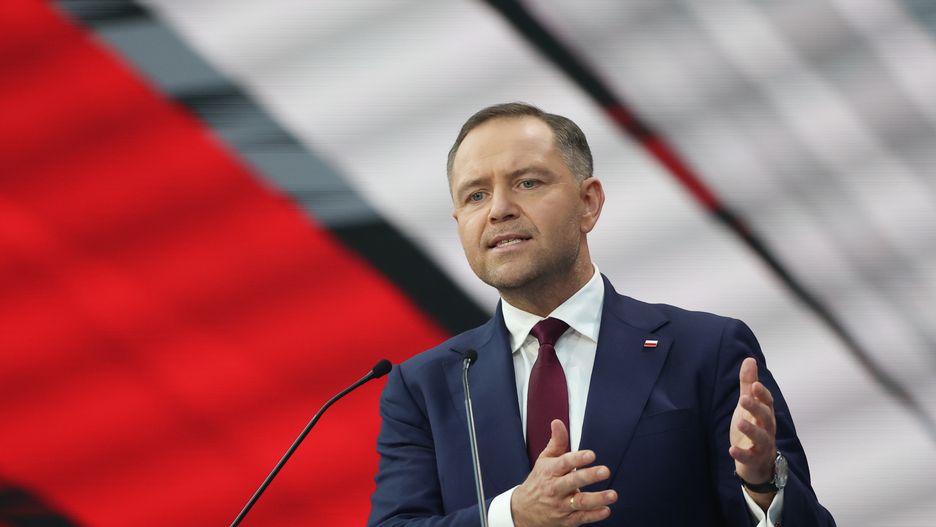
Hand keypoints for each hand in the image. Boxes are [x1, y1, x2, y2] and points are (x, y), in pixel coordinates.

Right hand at [511, 420, 616, 526]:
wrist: (522, 511)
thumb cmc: (538, 482)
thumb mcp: (544, 460)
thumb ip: (556, 442)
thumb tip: (558, 422)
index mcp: (550, 471)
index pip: (563, 463)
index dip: (577, 458)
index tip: (590, 454)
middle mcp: (555, 488)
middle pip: (572, 482)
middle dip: (589, 476)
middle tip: (604, 471)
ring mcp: (561, 505)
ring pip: (580, 502)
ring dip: (597, 499)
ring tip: (612, 495)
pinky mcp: (566, 519)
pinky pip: (581, 518)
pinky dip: (594, 515)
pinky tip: (605, 510)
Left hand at [729, 358, 776, 504]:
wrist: (757, 462)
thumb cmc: (753, 427)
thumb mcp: (748, 405)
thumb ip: (748, 383)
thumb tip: (750, 359)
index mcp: (765, 414)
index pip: (768, 402)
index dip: (762, 394)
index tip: (754, 385)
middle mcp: (767, 429)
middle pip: (766, 418)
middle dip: (756, 408)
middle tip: (744, 399)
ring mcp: (762, 446)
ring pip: (762, 438)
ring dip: (751, 430)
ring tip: (740, 422)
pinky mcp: (754, 460)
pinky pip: (750, 458)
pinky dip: (742, 454)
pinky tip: (732, 450)